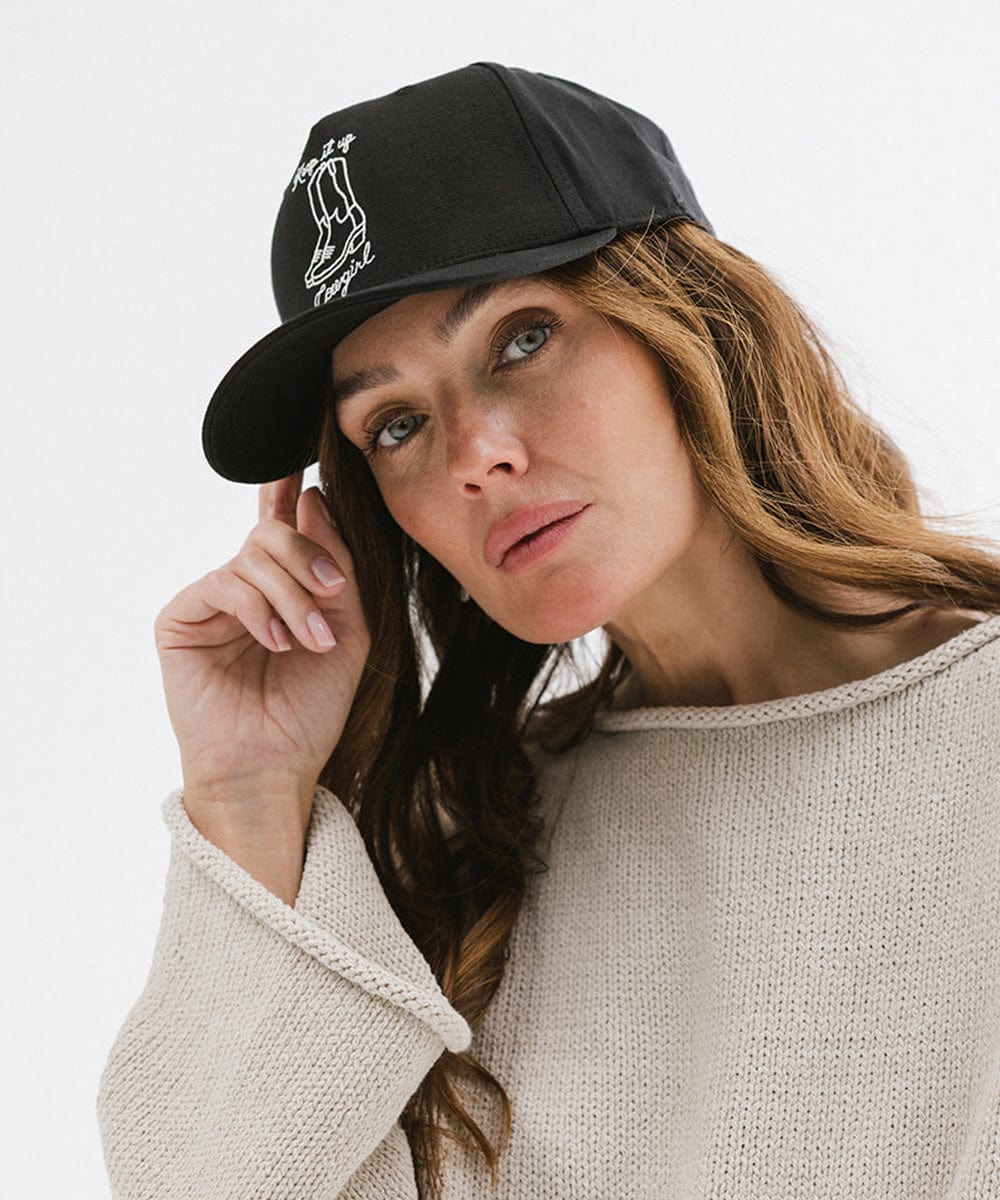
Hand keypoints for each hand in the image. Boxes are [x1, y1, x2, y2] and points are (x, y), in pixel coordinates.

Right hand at [154, 473, 370, 817]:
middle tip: (333, 592)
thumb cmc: (311, 708)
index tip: (300, 453)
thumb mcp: (348, 629)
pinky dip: (258, 608)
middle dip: (310, 557)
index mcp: (283, 587)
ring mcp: (210, 601)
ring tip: (310, 640)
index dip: (289, 488)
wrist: (275, 767)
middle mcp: (244, 587)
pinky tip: (275, 641)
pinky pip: (223, 583)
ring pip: (253, 556)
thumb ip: (337, 567)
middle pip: (273, 532)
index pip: (284, 525)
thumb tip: (314, 498)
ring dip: (293, 594)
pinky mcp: (180, 619)